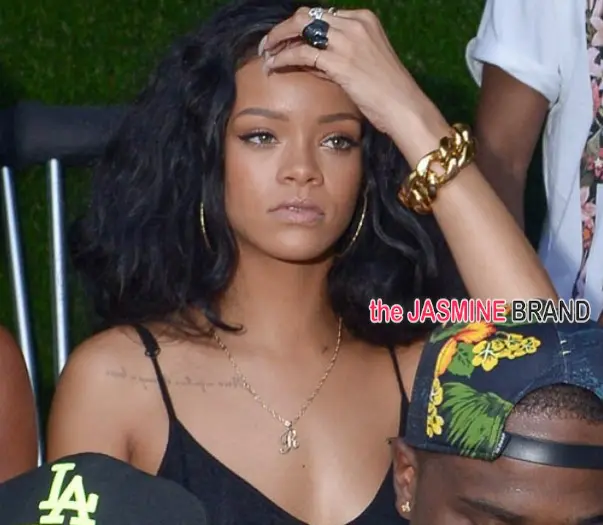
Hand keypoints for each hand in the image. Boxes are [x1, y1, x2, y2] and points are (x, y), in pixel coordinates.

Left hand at [262, 7, 436, 136]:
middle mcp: (354, 24)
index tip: (286, 41)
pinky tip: (273, 66)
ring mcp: (347, 40)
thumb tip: (313, 60)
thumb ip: (342, 55)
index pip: (322, 16)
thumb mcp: (366, 62)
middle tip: (269, 45)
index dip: (300, 29)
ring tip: (266, 55)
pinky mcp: (339, 61)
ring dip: (278, 40)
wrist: (403, 106)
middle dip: (284, 29)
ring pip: (300, 28)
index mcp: (364, 20)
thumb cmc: (388, 92)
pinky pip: (301, 53)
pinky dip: (283, 58)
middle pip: (307, 16)